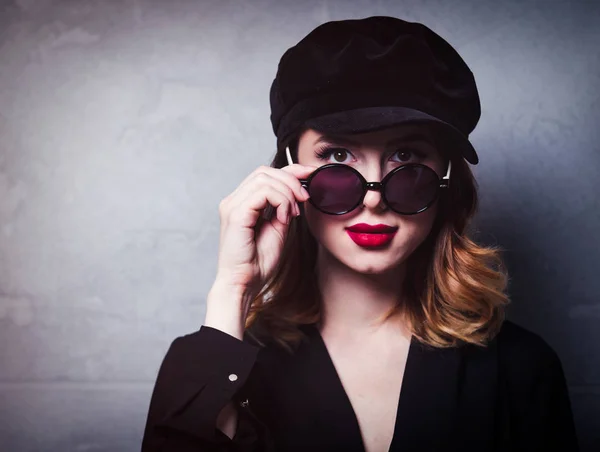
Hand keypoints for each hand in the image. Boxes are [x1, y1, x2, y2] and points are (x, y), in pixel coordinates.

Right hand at [208, 163, 316, 329]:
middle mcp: (234, 200)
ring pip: (264, 178)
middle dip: (291, 180)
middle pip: (265, 171)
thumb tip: (297, 193)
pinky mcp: (235, 214)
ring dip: (286, 192)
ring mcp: (232, 206)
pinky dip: (279, 201)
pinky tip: (283, 217)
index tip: (312, 173)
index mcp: (243, 203)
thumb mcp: (278, 228)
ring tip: (293, 214)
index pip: (266, 174)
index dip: (291, 169)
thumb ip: (284, 208)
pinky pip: (262, 193)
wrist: (244, 283)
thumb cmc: (258, 262)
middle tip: (305, 199)